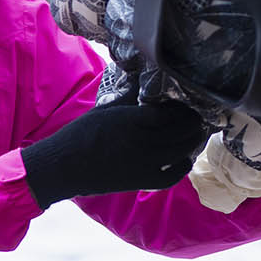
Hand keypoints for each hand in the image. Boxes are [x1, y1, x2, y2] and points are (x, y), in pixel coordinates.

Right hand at [22, 100, 208, 207]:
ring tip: (195, 132)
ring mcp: (143, 163)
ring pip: (181, 150)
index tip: (184, 102)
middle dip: (192, 122)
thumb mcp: (104, 109)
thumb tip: (144, 79)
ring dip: (192, 140)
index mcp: (129, 119)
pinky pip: (172, 175)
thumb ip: (128, 96)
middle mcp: (140, 141)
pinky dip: (183, 166)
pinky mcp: (142, 180)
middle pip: (180, 130)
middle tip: (196, 115)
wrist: (65, 166)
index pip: (168, 112)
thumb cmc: (81, 134)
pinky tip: (185, 157)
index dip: (181, 107)